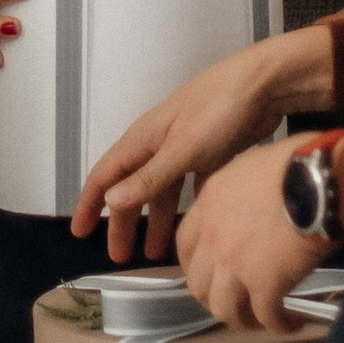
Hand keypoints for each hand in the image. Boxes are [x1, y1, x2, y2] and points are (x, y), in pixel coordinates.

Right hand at [71, 26, 333, 261]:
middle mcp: (158, 144)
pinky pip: (188, 186)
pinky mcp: (209, 153)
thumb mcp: (182, 149)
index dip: (89, 204)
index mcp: (143, 140)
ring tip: (155, 251)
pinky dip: (185, 207)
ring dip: (155, 220)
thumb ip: (148, 178)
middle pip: (132, 188)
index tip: (79, 232)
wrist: (263, 86)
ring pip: (161, 190)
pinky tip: (190, 225)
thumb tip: (110, 200)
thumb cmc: (219, 109)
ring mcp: (184, 148)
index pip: (104, 176)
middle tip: (121, 255)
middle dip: (123, 221)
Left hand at [176, 137, 322, 333]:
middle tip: (236, 302)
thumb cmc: (295, 163)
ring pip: (223, 309)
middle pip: (198, 284)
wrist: (319, 181)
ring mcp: (235, 264)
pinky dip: (278, 325)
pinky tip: (292, 323)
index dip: (193, 265)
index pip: (183, 244)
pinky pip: (265, 317)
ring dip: (242, 319)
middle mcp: (214, 237)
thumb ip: (239, 191)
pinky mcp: (265, 285)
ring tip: (262, 320)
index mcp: (209, 204)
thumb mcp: (252, 165)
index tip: (208, 273)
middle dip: (214, 298)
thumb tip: (251, 205)